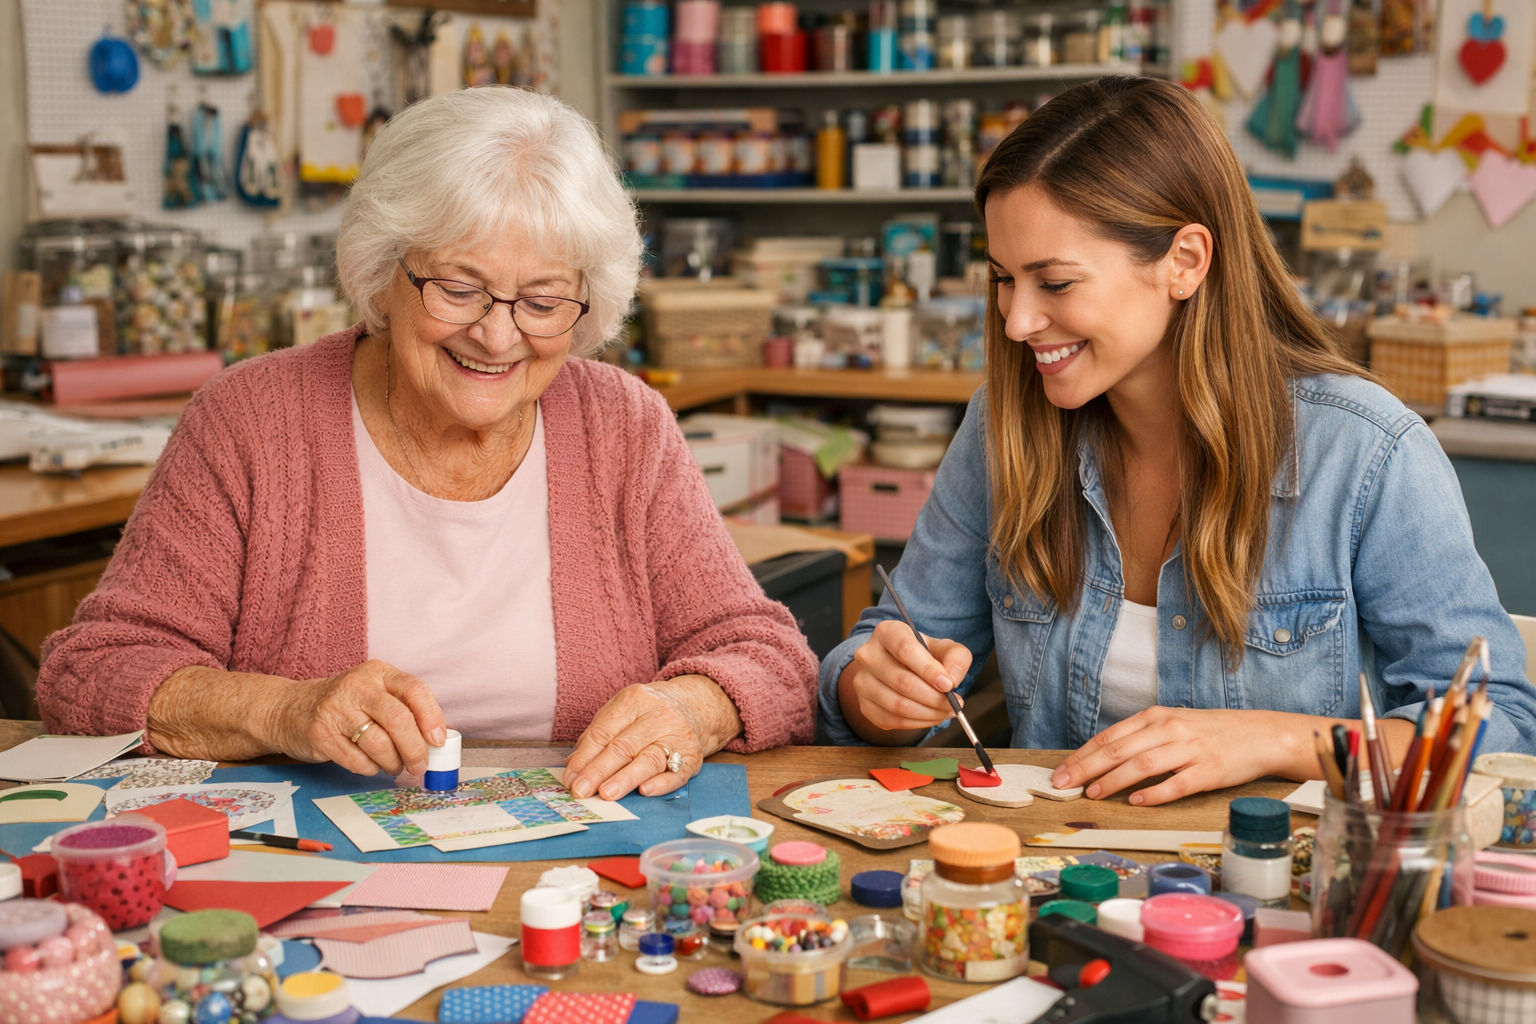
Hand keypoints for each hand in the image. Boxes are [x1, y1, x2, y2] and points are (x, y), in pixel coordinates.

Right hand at [283, 660, 446, 777]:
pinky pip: (357, 761)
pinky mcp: (320, 734)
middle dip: (415, 748)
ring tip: (394, 766)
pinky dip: (370, 769)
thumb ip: (403, 708)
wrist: (291, 708)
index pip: (414, 690)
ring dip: (393, 763)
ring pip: (379, 744)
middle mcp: (358, 686)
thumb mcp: (374, 693)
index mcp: (378, 672)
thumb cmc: (345, 705)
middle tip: (420, 765)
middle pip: (398, 720)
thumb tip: (436, 741)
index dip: (432, 717)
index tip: (438, 741)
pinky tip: (371, 765)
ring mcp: (336, 709)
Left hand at [565, 676, 737, 800]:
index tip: (570, 779)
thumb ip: (597, 736)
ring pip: (649, 759)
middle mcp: (659, 715)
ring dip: (625, 778)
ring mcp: (678, 735)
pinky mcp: (692, 756)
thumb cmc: (647, 714)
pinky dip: (661, 784)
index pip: (604, 731)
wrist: (694, 707)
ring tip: (606, 794)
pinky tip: (645, 791)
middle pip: (624, 746)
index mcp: (635, 700)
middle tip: (581, 791)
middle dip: (599, 770)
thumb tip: (573, 767)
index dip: (585, 757)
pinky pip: (677, 772)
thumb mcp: (622, 712)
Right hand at [839, 619, 973, 736]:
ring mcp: (862, 682)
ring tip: (947, 711)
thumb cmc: (923, 656)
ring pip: (898, 705)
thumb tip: (952, 679)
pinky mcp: (864, 705)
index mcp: (887, 632)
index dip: (929, 670)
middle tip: (955, 704)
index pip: (905, 650)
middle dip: (934, 698)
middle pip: (902, 682)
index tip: (949, 685)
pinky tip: (932, 716)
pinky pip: (893, 721)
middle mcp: (868, 655)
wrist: (899, 668)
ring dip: (929, 713)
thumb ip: (956, 657)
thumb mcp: (944, 648)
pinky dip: (918, 723)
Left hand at [1050, 707, 1296, 805]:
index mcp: (1156, 717)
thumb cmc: (1210, 732)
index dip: (1082, 755)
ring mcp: (1189, 750)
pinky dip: (1154, 794)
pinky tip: (1136, 802)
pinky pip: (1176, 784)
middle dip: (1085, 768)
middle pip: (1118, 750)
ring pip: (1142, 765)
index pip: (1109, 737)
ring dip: (1113, 781)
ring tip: (1093, 794)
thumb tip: (1101, 758)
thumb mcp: (1172, 724)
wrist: (1260, 734)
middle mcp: (1169, 729)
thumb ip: (1141, 737)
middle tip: (1063, 785)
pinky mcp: (1209, 771)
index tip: (1060, 772)